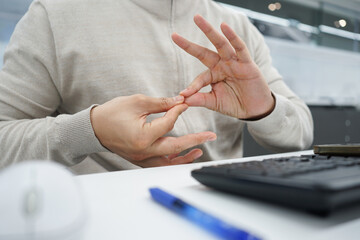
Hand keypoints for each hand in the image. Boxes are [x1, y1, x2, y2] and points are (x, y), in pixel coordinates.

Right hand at [90, 94, 216, 166]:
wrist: (94, 128)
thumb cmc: (112, 113)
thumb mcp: (137, 102)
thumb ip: (161, 103)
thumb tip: (180, 101)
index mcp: (143, 136)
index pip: (169, 124)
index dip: (178, 111)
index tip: (184, 103)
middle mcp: (144, 151)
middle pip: (175, 148)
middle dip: (195, 141)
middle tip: (210, 135)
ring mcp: (142, 158)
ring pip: (169, 161)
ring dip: (185, 156)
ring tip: (199, 150)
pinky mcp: (140, 160)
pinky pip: (160, 164)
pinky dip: (172, 161)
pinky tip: (180, 156)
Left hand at [172, 15, 274, 119]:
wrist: (255, 110)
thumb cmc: (235, 104)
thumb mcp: (215, 102)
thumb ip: (200, 99)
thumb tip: (182, 99)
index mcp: (213, 75)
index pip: (200, 78)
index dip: (192, 86)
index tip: (183, 95)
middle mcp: (222, 65)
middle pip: (203, 53)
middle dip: (189, 45)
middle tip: (174, 35)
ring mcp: (234, 62)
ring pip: (220, 44)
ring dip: (209, 31)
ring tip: (197, 19)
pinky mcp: (247, 63)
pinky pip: (239, 47)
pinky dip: (233, 37)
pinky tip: (224, 27)